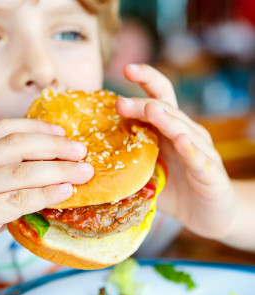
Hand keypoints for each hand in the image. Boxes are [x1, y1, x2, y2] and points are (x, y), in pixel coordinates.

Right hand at [0, 118, 93, 284]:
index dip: (36, 126)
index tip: (62, 132)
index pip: (4, 129)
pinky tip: (66, 191)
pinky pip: (18, 200)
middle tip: (81, 152)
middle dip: (55, 146)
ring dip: (59, 171)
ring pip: (22, 172)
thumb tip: (56, 167)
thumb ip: (11, 174)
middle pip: (18, 145)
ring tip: (83, 172)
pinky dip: (46, 194)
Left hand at [115, 64, 235, 239]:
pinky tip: (180, 141)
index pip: (159, 97)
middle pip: (166, 111)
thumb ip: (131, 157)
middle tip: (120, 102)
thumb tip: (95, 151)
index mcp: (169, 130)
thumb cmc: (174, 188)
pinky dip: (190, 150)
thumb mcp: (148, 170)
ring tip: (150, 110)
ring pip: (183, 130)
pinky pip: (199, 159)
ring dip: (166, 120)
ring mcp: (200, 152)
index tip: (126, 69)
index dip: (146, 80)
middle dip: (143, 104)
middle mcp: (186, 134)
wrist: (207, 214)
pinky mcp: (210, 173)